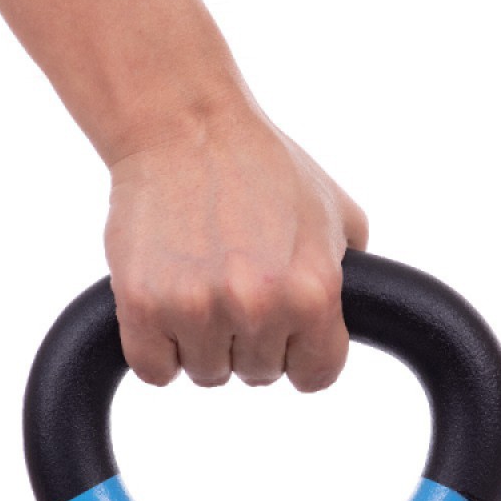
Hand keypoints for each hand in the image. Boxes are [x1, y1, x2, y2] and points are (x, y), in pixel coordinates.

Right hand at [104, 101, 367, 391]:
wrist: (183, 126)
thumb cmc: (258, 164)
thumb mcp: (334, 212)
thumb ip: (350, 274)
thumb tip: (357, 314)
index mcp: (313, 291)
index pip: (317, 374)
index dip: (301, 355)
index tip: (285, 336)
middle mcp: (259, 307)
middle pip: (259, 374)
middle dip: (249, 340)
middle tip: (233, 287)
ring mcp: (197, 309)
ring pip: (207, 374)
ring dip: (203, 343)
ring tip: (199, 286)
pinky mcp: (143, 307)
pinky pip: (154, 370)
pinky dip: (157, 350)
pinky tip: (165, 309)